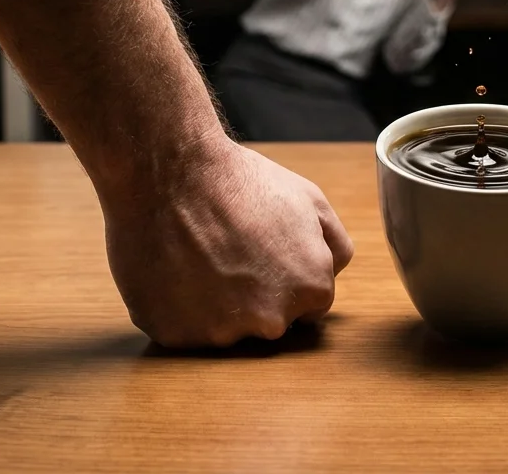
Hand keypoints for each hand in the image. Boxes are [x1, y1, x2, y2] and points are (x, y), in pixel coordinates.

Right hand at [101, 139, 355, 348]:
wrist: (172, 173)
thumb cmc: (240, 182)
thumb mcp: (311, 199)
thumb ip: (336, 246)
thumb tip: (331, 274)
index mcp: (311, 290)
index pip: (307, 305)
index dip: (283, 276)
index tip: (260, 252)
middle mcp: (271, 322)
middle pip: (267, 320)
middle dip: (252, 294)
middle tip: (227, 250)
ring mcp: (221, 334)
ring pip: (223, 328)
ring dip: (213, 304)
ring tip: (196, 255)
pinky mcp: (176, 335)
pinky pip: (182, 329)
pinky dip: (177, 308)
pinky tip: (173, 269)